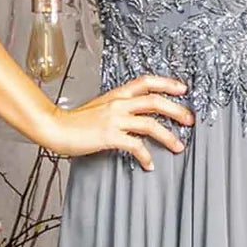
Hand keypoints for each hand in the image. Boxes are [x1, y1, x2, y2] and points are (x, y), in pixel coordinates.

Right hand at [43, 73, 193, 171]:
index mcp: (117, 94)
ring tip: (178, 146)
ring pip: (151, 124)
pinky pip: (136, 146)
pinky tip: (149, 164)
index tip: (182, 89)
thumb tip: (134, 113)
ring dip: (168, 136)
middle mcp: (119, 104)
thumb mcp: (100, 106)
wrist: (57, 128)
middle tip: (189, 121)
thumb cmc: (76, 120)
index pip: (147, 82)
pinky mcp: (110, 136)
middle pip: (155, 101)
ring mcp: (115, 119)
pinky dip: (146, 156)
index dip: (167, 83)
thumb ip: (118, 106)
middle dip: (177, 111)